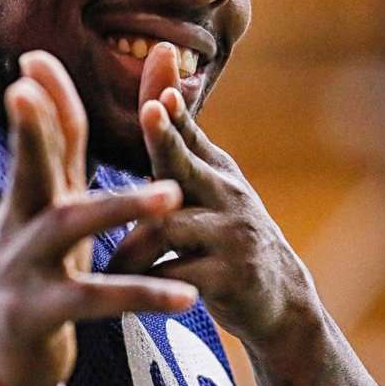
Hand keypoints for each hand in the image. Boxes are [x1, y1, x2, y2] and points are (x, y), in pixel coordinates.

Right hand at [0, 50, 196, 385]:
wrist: (0, 359)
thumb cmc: (33, 275)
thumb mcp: (42, 221)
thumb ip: (55, 171)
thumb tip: (54, 118)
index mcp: (29, 200)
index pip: (39, 141)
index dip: (41, 100)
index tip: (34, 58)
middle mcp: (20, 225)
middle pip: (29, 169)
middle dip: (31, 128)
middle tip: (25, 89)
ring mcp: (23, 268)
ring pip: (68, 228)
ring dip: (118, 206)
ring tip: (169, 195)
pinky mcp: (37, 313)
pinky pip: (94, 301)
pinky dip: (139, 293)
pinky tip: (185, 294)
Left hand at [109, 42, 315, 346]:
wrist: (279, 297)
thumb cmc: (226, 233)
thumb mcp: (211, 188)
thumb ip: (183, 145)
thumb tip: (161, 88)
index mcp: (215, 171)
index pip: (191, 134)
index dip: (175, 110)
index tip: (160, 89)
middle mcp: (227, 194)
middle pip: (188, 163)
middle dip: (167, 136)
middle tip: (150, 111)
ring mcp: (233, 234)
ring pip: (168, 227)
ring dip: (129, 246)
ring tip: (105, 266)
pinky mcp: (233, 277)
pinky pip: (177, 275)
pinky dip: (148, 282)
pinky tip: (129, 290)